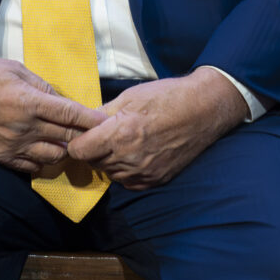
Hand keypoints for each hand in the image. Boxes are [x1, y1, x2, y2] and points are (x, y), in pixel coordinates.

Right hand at [0, 50, 107, 174]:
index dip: (92, 120)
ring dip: (65, 149)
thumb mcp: (15, 69)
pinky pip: (31, 165)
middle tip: (98, 134)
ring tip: (70, 141)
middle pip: (65, 136)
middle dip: (85, 135)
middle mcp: (22, 127)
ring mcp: (11, 145)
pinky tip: (47, 149)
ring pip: (53, 155)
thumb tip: (64, 102)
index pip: (70, 114)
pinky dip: (44, 159)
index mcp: (27, 101)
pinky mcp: (0, 156)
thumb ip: (42, 87)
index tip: (108, 123)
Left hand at [67, 69, 247, 189]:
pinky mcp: (155, 179)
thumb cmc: (166, 97)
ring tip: (122, 142)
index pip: (79, 151)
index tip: (82, 134)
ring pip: (110, 173)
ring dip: (109, 160)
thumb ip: (102, 113)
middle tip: (103, 134)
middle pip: (93, 162)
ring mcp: (143, 172)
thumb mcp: (128, 97)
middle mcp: (129, 158)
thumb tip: (82, 122)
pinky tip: (134, 153)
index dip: (77, 142)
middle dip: (93, 149)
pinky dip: (125, 170)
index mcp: (119, 135)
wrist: (203, 110)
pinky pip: (128, 181)